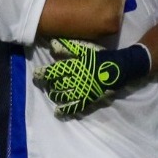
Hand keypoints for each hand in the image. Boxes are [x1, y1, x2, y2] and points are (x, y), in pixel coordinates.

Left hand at [35, 39, 151, 115]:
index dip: (44, 73)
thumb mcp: (86, 50)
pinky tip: (58, 112)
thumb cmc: (102, 57)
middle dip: (49, 85)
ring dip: (56, 96)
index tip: (37, 74)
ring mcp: (83, 91)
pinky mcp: (90, 99)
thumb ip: (69, 48)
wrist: (121, 68)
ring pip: (64, 96)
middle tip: (43, 85)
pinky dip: (66, 110)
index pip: (55, 71)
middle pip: (58, 84)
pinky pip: (76, 106)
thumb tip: (52, 45)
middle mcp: (77, 79)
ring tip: (52, 95)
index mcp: (75, 66)